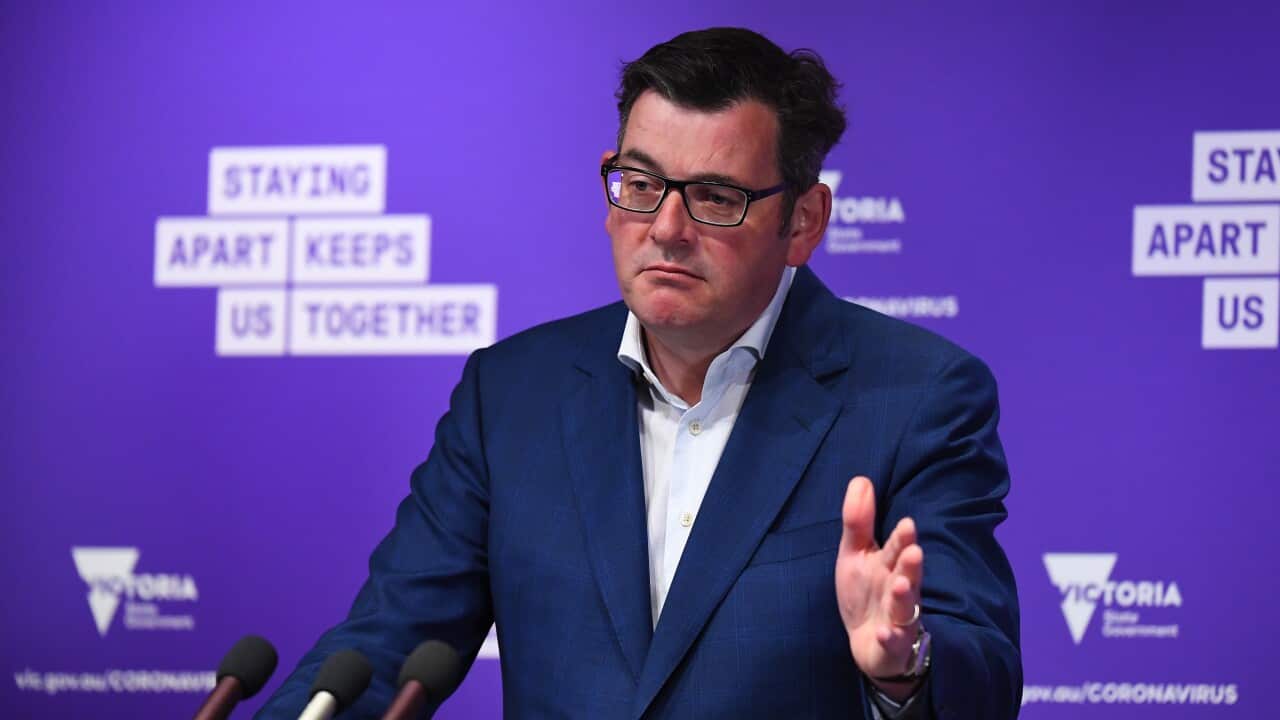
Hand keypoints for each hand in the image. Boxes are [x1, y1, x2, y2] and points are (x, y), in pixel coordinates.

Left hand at [835, 476, 923, 693]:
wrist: (869, 644)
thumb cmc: (865, 593)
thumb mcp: (854, 555)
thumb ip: (858, 521)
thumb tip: (861, 479)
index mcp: (889, 565)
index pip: (897, 548)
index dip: (902, 538)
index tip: (907, 524)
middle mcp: (898, 589)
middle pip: (907, 575)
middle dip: (910, 564)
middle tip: (914, 551)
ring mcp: (897, 618)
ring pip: (905, 607)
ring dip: (904, 597)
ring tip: (901, 585)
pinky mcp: (892, 645)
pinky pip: (893, 642)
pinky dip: (891, 638)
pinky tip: (884, 632)